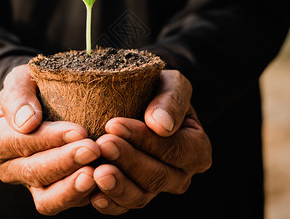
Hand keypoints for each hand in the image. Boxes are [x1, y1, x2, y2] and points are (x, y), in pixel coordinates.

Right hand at [0, 65, 100, 214]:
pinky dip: (87, 196)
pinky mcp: (52, 193)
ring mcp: (29, 185)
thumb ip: (17, 95)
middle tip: (93, 149)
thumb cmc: (30, 88)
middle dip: (65, 162)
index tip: (78, 130)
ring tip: (96, 175)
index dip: (48, 139)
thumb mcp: (19, 79)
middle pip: (34, 172)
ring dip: (72, 189)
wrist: (41, 102)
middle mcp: (6, 168)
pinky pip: (67, 203)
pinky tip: (105, 184)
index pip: (18, 143)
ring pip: (47, 199)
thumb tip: (27, 123)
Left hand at [90, 70, 211, 214]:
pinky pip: (122, 206)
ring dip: (117, 185)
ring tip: (96, 172)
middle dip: (128, 160)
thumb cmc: (157, 89)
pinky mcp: (133, 195)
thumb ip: (172, 100)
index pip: (174, 149)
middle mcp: (179, 175)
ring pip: (140, 197)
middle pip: (157, 177)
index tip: (115, 124)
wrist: (137, 99)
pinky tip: (93, 194)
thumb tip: (162, 125)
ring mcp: (156, 189)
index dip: (145, 140)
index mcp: (196, 149)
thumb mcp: (171, 84)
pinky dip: (109, 203)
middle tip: (103, 144)